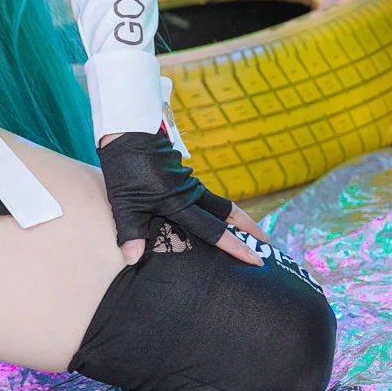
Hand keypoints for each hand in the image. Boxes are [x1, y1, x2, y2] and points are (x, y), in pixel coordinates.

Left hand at [98, 128, 264, 269]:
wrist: (127, 130)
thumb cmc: (124, 167)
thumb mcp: (123, 203)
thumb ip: (130, 232)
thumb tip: (133, 260)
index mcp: (180, 204)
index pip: (214, 231)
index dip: (237, 246)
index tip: (257, 259)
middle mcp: (191, 193)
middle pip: (229, 212)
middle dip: (250, 229)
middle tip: (267, 244)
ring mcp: (189, 182)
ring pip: (219, 203)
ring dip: (236, 218)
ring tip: (249, 231)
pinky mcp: (182, 174)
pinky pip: (205, 196)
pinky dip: (216, 208)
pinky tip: (213, 214)